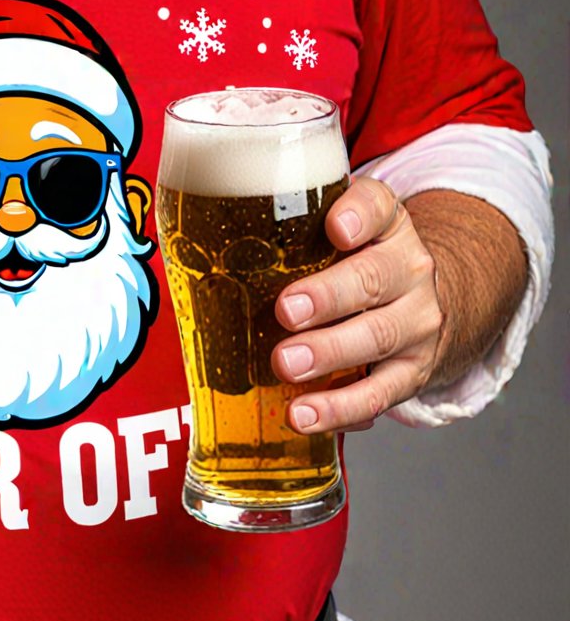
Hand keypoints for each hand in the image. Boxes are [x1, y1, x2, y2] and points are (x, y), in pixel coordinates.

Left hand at [271, 177, 443, 430]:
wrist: (420, 303)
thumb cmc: (358, 263)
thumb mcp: (339, 231)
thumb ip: (292, 227)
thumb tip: (199, 242)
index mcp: (386, 225)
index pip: (379, 207)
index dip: (358, 216)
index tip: (335, 227)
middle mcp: (408, 269)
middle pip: (374, 278)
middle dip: (328, 296)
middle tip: (286, 311)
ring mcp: (415, 323)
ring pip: (379, 336)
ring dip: (329, 352)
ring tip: (286, 364)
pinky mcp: (412, 372)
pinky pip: (379, 393)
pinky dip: (340, 407)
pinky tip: (304, 413)